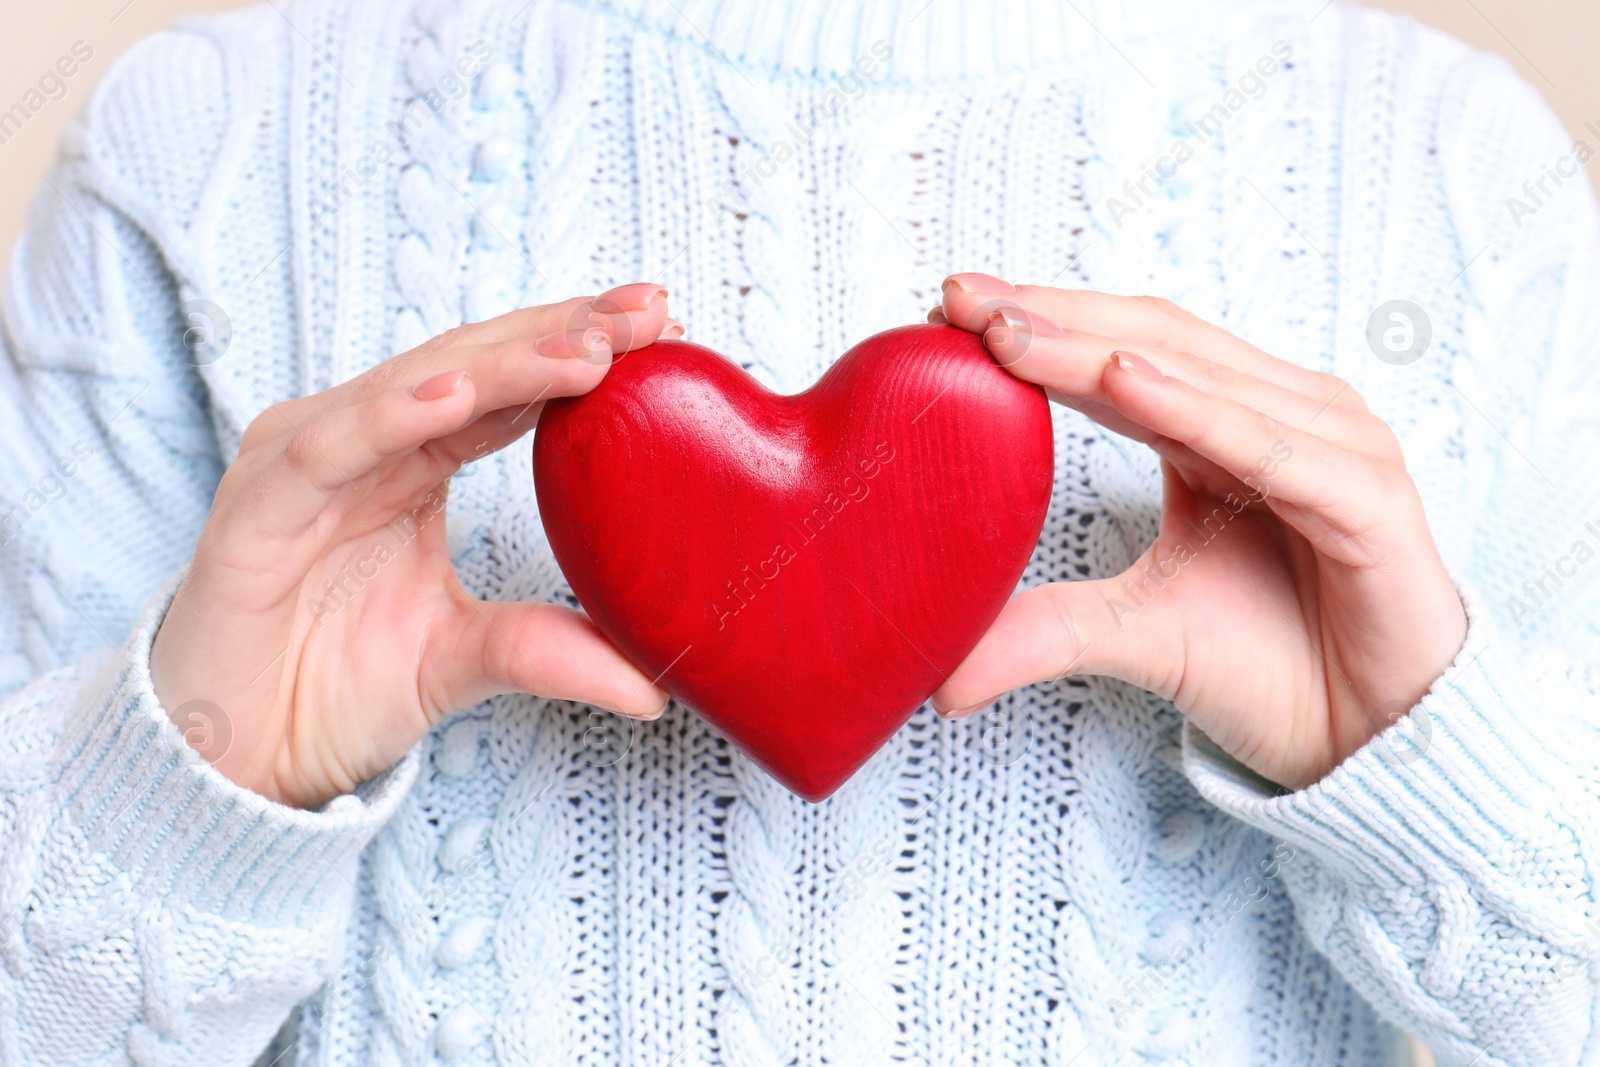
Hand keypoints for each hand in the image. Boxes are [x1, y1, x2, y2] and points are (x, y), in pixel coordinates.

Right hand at [151, 285, 683, 808]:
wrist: (232, 760)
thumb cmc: (331, 689)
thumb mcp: (464, 662)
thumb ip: (549, 652)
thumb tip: (655, 683)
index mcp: (412, 464)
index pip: (507, 389)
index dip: (578, 354)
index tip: (664, 331)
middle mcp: (361, 445)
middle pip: (473, 368)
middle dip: (562, 333)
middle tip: (647, 312)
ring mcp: (305, 468)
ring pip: (411, 392)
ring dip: (502, 365)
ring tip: (586, 349)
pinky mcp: (255, 511)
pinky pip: (326, 452)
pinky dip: (386, 418)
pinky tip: (455, 398)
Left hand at [929, 275, 1466, 789]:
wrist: (1377, 741)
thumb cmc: (1271, 662)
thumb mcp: (1134, 633)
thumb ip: (1043, 630)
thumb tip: (938, 676)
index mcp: (1216, 428)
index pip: (1117, 352)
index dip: (1037, 327)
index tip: (946, 311)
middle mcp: (1274, 415)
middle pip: (1149, 341)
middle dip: (1051, 317)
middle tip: (962, 300)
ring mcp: (1328, 445)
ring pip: (1201, 379)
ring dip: (1101, 348)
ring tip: (1012, 330)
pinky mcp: (1366, 498)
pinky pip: (1270, 447)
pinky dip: (1199, 410)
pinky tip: (1123, 377)